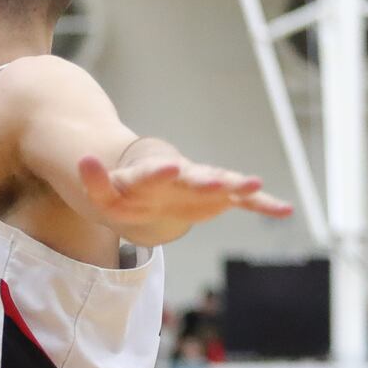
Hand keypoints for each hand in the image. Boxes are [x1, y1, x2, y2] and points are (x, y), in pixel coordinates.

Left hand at [79, 154, 292, 241]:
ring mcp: (201, 185)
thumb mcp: (104, 193)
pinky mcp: (217, 197)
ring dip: (236, 185)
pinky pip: (242, 200)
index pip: (152, 173)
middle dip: (205, 180)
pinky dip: (261, 204)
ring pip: (222, 184)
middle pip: (193, 177)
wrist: (146, 190)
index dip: (160, 172)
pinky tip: (284, 209)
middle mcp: (180, 176)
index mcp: (149, 176)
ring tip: (255, 184)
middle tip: (218, 182)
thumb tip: (83, 158)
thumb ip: (95, 181)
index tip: (171, 168)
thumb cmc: (124, 193)